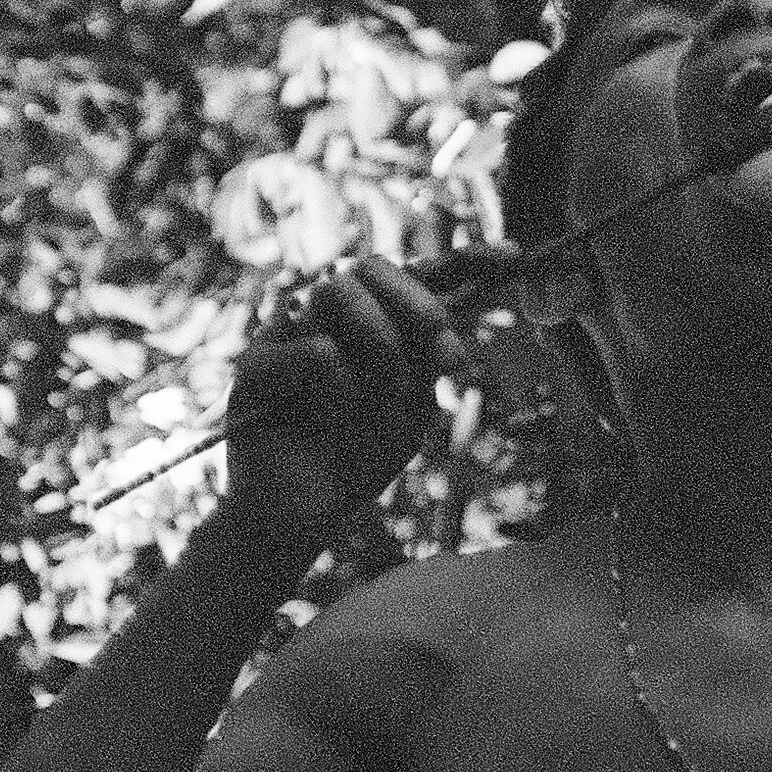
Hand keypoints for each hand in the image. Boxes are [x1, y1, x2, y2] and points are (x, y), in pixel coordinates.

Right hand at [226, 257, 462, 549]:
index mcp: (370, 322)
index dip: (465, 259)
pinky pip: (316, 348)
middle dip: (421, 305)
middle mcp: (326, 317)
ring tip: (383, 397)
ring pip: (339, 291)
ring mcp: (287, 333)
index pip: (414, 274)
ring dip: (381, 348)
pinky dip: (339, 387)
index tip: (515, 254)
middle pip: (373, 265)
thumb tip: (452, 320)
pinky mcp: (255, 362)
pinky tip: (330, 418)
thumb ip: (427, 357)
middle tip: (450, 358)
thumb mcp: (412, 406)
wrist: (302, 517)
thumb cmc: (355, 458)